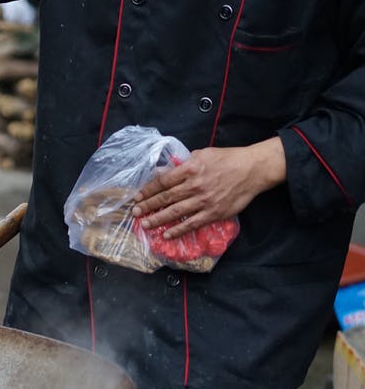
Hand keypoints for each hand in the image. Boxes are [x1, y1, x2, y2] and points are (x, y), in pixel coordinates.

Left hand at [132, 136, 286, 238]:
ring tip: (145, 224)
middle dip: (148, 206)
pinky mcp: (214, 213)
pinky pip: (192, 223)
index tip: (138, 197)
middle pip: (166, 198)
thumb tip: (162, 171)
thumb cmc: (227, 159)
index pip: (163, 181)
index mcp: (190, 168)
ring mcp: (204, 201)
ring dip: (158, 219)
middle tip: (135, 212)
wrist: (253, 169)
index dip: (148, 190)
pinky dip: (178, 230)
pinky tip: (167, 234)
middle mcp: (195, 185)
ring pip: (176, 212)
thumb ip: (182, 164)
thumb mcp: (202, 154)